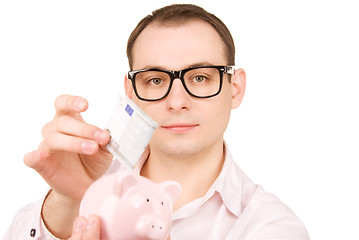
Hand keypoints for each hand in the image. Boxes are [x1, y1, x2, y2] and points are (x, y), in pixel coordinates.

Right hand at [23, 95, 111, 236]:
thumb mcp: (105, 148)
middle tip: (102, 138)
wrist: (88, 185)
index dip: (72, 102)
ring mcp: (46, 147)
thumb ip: (106, 140)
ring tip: (92, 148)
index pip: (64, 104)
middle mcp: (55, 130)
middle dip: (85, 129)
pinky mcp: (41, 164)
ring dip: (74, 142)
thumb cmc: (94, 160)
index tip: (85, 105)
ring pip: (53, 138)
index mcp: (70, 121)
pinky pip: (31, 158)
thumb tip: (110, 134)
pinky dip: (34, 156)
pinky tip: (39, 155)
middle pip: (63, 122)